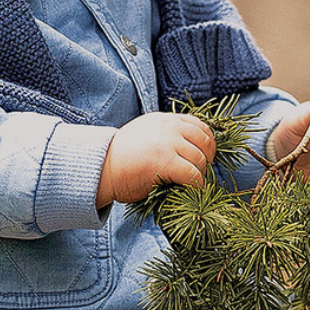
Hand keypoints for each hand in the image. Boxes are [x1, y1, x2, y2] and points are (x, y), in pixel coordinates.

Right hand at [97, 112, 215, 206]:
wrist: (102, 167)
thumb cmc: (122, 157)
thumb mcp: (145, 134)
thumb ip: (166, 134)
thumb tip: (190, 147)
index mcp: (165, 119)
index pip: (201, 126)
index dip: (207, 144)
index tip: (203, 157)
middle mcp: (169, 127)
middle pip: (206, 142)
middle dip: (207, 160)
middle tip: (200, 173)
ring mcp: (168, 143)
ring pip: (201, 160)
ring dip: (200, 175)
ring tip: (191, 184)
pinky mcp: (166, 161)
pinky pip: (193, 175)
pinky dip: (196, 186)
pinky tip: (189, 190)